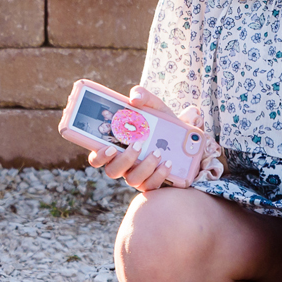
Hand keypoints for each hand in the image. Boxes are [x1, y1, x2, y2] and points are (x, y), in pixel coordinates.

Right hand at [83, 85, 201, 193]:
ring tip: (157, 152)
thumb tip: (134, 98)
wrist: (185, 139)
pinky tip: (169, 163)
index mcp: (115, 148)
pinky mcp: (152, 182)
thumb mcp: (154, 106)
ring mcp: (137, 175)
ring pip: (132, 179)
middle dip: (125, 159)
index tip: (109, 147)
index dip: (98, 156)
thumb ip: (143, 96)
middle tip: (138, 144)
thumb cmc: (161, 122)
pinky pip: (151, 185)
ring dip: (144, 166)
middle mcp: (123, 164)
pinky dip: (159, 175)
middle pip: (112, 170)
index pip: (97, 158)